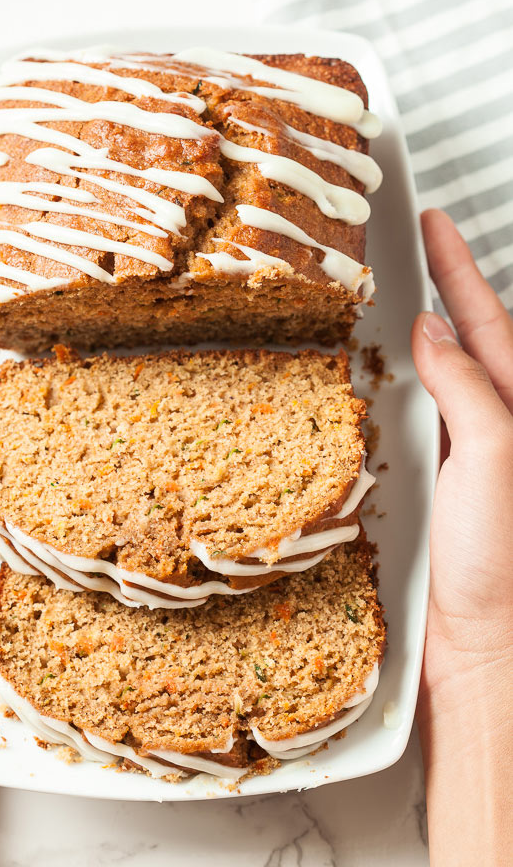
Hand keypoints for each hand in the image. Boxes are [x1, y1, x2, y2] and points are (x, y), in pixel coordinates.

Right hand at [411, 209, 512, 864]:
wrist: (476, 644)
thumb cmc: (503, 567)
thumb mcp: (495, 459)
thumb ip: (468, 389)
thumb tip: (434, 333)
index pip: (487, 322)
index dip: (457, 269)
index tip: (433, 224)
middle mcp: (494, 427)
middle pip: (463, 341)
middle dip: (438, 290)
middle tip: (411, 247)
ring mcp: (460, 453)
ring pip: (432, 377)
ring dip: (408, 337)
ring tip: (385, 297)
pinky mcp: (430, 481)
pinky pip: (407, 418)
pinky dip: (388, 390)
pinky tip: (369, 378)